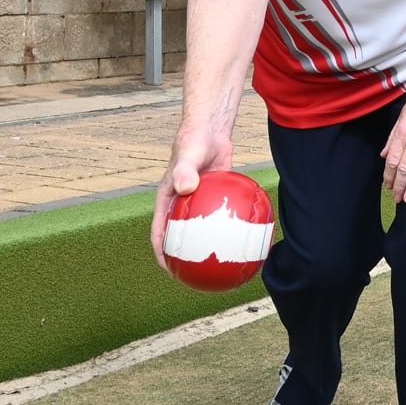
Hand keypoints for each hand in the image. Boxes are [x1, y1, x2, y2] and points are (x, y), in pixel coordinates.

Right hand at [153, 128, 237, 270]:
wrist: (209, 129)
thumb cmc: (194, 141)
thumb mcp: (188, 156)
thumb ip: (184, 171)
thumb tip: (185, 188)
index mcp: (167, 200)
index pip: (159, 232)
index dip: (162, 254)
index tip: (170, 270)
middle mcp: (180, 204)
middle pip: (180, 237)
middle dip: (185, 258)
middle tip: (199, 276)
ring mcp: (197, 202)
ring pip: (202, 230)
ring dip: (210, 247)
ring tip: (224, 265)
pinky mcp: (213, 197)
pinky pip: (221, 217)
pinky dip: (230, 228)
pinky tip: (246, 238)